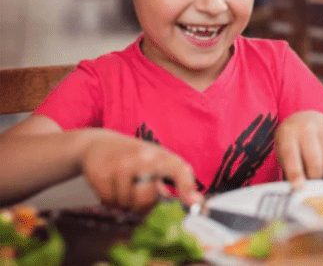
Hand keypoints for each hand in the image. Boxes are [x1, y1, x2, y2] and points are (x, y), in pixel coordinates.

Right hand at [80, 129, 200, 211]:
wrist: (99, 144)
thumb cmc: (134, 157)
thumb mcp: (157, 163)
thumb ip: (176, 182)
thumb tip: (197, 203)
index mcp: (161, 156)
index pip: (179, 169)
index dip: (187, 186)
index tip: (194, 204)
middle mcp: (143, 157)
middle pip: (147, 198)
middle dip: (142, 204)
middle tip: (137, 195)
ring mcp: (121, 164)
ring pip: (126, 203)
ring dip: (124, 203)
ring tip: (123, 187)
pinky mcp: (101, 173)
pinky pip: (109, 202)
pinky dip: (110, 201)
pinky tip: (110, 186)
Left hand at [275, 111, 322, 187]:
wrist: (306, 120)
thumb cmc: (292, 143)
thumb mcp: (284, 152)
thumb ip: (290, 169)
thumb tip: (299, 189)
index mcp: (288, 132)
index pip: (291, 154)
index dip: (295, 172)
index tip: (298, 188)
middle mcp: (307, 125)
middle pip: (315, 160)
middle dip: (314, 176)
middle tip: (311, 180)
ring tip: (316, 166)